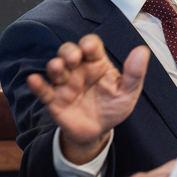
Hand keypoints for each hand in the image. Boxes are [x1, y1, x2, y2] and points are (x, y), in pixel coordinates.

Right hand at [26, 35, 148, 164]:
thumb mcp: (128, 92)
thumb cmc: (113, 107)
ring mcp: (65, 84)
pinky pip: (43, 91)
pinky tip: (33, 80)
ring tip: (57, 68)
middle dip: (69, 52)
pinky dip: (37, 85)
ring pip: (55, 69)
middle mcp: (78, 69)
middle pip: (69, 52)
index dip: (89, 44)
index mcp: (97, 63)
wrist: (98, 133)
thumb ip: (134, 74)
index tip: (89, 48)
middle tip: (73, 58)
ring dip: (55, 66)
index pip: (91, 46)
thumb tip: (143, 51)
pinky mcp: (54, 100)